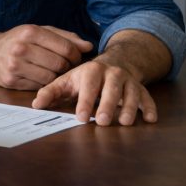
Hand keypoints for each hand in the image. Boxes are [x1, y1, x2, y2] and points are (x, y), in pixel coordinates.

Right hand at [0, 25, 92, 89]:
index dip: (76, 55)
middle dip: (67, 67)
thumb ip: (65, 37)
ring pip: (51, 77)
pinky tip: (39, 75)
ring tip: (52, 70)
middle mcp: (21, 48)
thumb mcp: (39, 32)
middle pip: (60, 64)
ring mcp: (15, 65)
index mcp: (30, 32)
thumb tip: (88, 47)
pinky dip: (43, 82)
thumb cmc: (18, 41)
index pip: (66, 47)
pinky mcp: (11, 80)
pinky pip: (38, 86)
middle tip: (65, 66)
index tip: (75, 58)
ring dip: (55, 76)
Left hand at [32, 58, 157, 125]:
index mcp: (92, 70)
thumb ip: (51, 92)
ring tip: (125, 122)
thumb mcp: (67, 81)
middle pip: (111, 89)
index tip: (80, 117)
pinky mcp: (141, 88)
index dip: (85, 101)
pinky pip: (147, 97)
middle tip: (102, 121)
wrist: (114, 63)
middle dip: (107, 105)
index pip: (88, 86)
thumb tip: (35, 105)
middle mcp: (112, 73)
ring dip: (129, 108)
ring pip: (131, 93)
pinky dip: (150, 107)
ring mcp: (128, 81)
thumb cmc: (85, 78)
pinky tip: (150, 119)